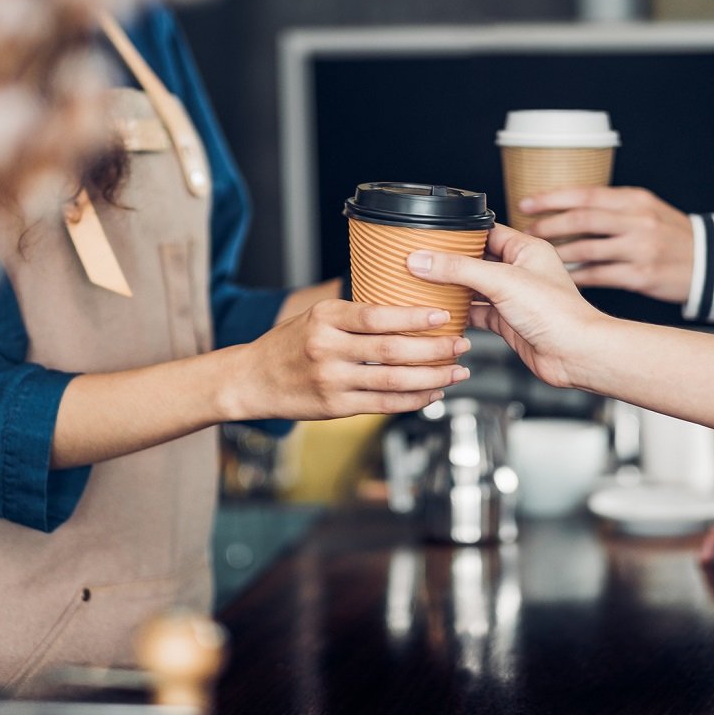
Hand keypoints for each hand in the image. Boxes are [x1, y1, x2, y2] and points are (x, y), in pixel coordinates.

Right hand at [234, 299, 469, 419]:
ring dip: (431, 377)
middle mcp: (327, 348)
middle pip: (391, 350)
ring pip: (392, 380)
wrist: (251, 379)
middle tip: (462, 344)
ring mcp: (331, 380)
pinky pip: (383, 405)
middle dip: (434, 349)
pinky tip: (432, 393)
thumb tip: (405, 306)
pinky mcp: (335, 407)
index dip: (413, 317)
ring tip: (457, 371)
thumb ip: (355, 315)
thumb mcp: (316, 316)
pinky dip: (412, 400)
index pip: (377, 316)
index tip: (442, 316)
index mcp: (325, 318)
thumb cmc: (289, 344)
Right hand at [405, 225, 606, 388]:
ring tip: (424, 285)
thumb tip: (424, 260)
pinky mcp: (508, 322)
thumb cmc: (557, 313)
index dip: (459, 233)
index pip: (486, 232)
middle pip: (476, 260)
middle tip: (422, 261)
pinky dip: (460, 314)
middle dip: (451, 262)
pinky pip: (477, 313)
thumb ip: (459, 269)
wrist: (575, 354)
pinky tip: (442, 313)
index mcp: (526, 249)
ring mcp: (513, 298)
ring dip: (453, 289)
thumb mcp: (502, 281)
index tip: (431, 236)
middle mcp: (520, 271)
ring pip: (474, 288)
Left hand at [519, 187, 693, 304]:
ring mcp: (640, 249)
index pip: (585, 194)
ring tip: (538, 257)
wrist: (712, 262)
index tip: (526, 203)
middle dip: (548, 226)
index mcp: (635, 200)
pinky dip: (575, 277)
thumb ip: (612, 207)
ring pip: (586, 249)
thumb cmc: (672, 235)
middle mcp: (637, 221)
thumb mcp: (647, 209)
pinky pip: (598, 276)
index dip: (551, 198)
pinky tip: (560, 277)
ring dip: (557, 253)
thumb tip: (565, 207)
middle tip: (526, 233)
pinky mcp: (641, 275)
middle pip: (582, 219)